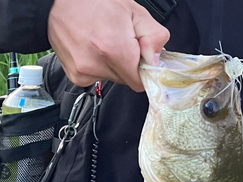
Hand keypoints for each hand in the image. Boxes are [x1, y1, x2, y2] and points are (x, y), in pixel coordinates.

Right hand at [47, 0, 169, 90]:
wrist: (56, 0)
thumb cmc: (93, 1)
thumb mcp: (132, 11)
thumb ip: (152, 36)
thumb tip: (155, 60)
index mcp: (113, 49)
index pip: (139, 82)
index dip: (143, 70)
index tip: (141, 58)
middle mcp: (96, 64)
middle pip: (126, 80)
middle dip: (128, 64)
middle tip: (120, 41)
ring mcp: (83, 72)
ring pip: (112, 79)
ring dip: (113, 64)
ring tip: (102, 41)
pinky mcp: (76, 76)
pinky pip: (97, 78)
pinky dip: (98, 66)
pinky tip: (91, 48)